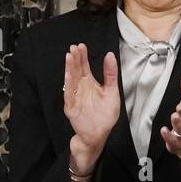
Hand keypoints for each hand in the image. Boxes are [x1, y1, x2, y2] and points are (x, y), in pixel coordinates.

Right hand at [63, 43, 119, 179]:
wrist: (98, 135)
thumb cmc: (105, 115)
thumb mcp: (112, 92)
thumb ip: (110, 74)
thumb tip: (110, 55)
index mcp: (89, 83)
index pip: (84, 67)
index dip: (82, 57)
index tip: (81, 46)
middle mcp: (80, 88)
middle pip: (76, 71)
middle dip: (75, 59)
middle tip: (74, 48)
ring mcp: (74, 98)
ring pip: (71, 80)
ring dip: (69, 69)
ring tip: (69, 57)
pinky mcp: (71, 108)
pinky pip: (69, 95)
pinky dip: (68, 86)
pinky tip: (68, 75)